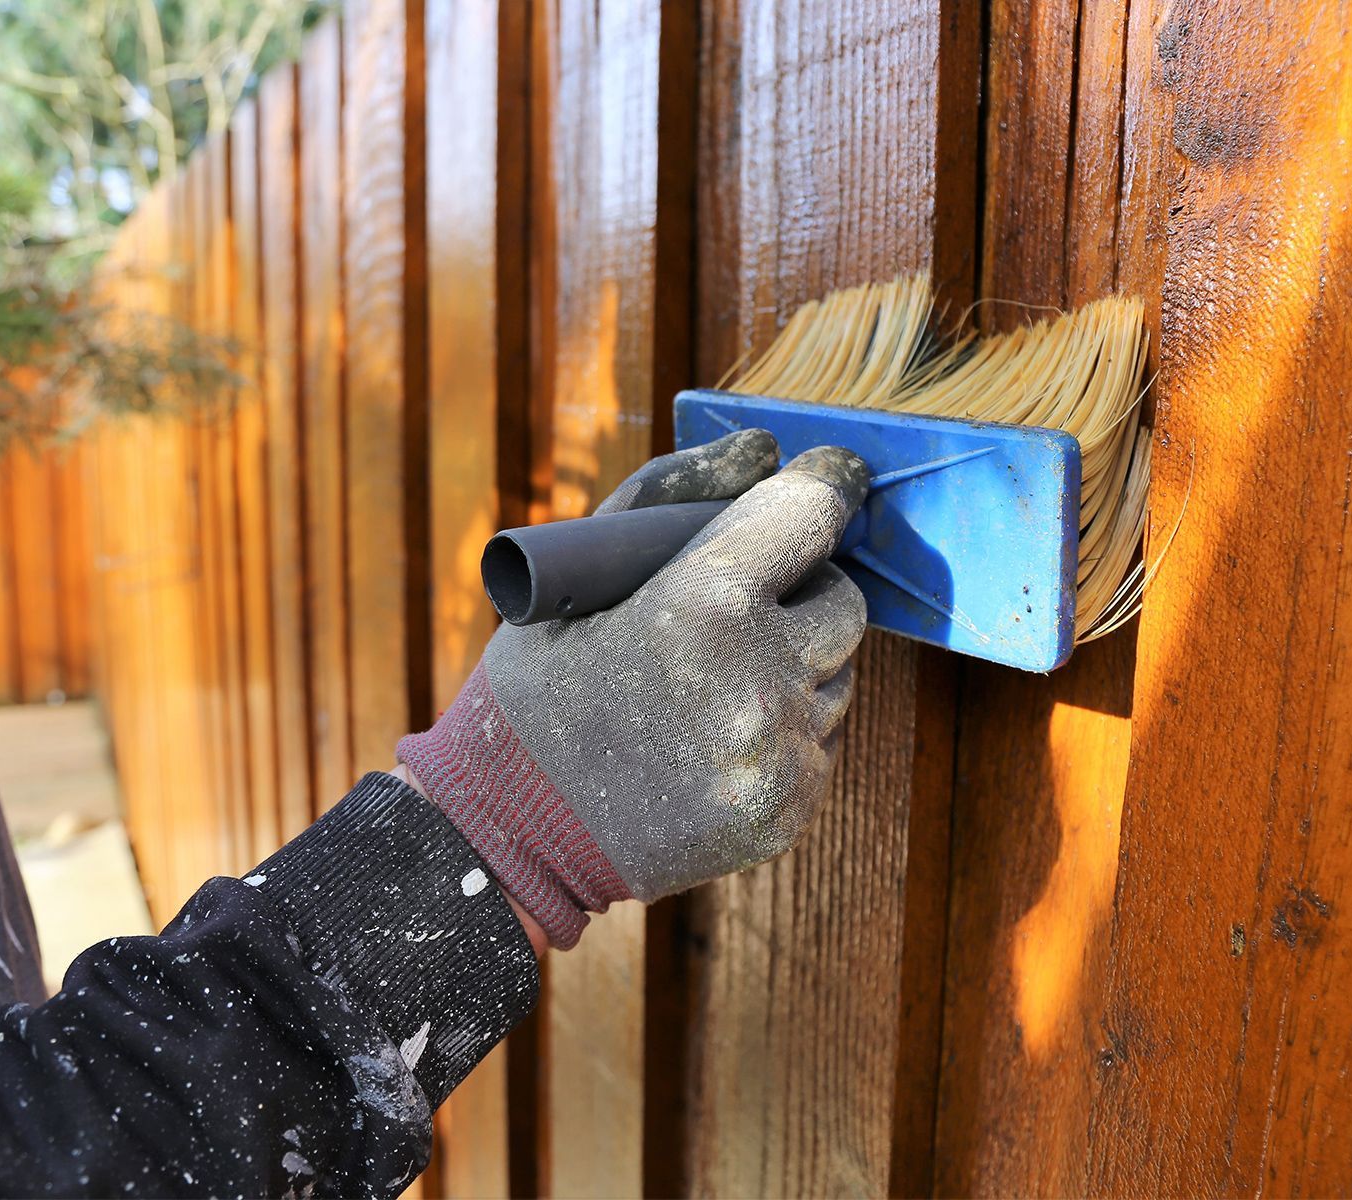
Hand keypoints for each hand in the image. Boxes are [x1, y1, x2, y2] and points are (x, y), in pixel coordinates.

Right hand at [398, 430, 868, 947]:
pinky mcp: (785, 811)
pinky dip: (782, 729)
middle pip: (845, 600)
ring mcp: (777, 756)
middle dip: (804, 587)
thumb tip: (764, 451)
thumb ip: (672, 496)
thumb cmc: (537, 689)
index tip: (825, 478)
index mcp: (703, 605)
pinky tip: (710, 738)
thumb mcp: (578, 576)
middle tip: (742, 601)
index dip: (821, 489)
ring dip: (794, 663)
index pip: (811, 516)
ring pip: (837, 675)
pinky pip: (819, 742)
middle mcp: (756, 681)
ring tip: (708, 683)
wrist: (506, 834)